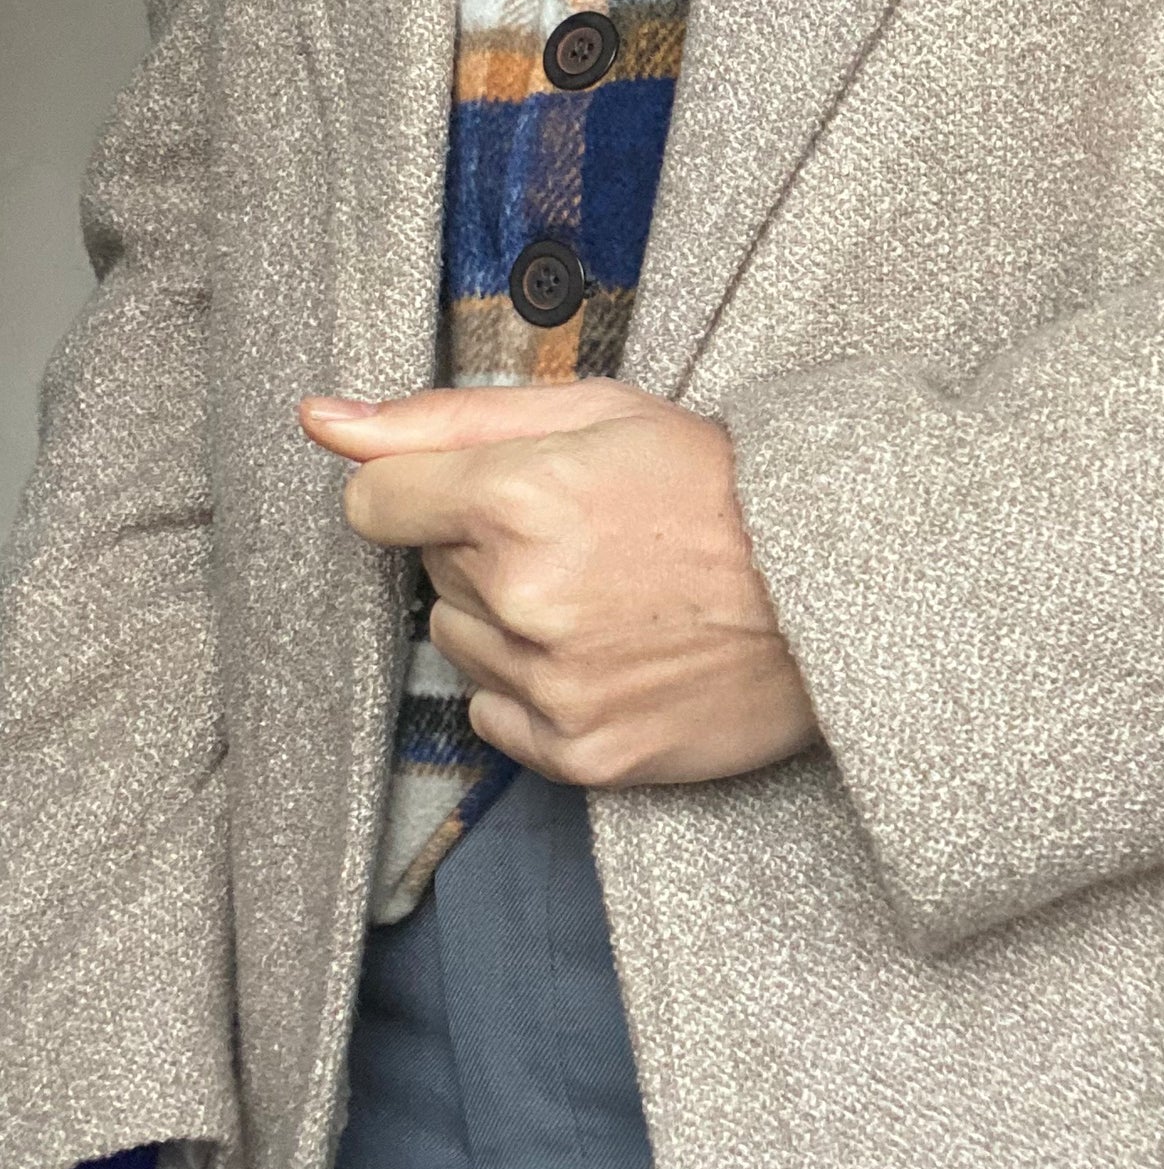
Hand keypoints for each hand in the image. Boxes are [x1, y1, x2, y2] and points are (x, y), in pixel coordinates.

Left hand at [299, 381, 818, 789]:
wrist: (839, 588)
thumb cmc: (722, 488)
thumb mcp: (595, 414)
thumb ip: (445, 418)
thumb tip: (320, 421)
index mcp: (520, 498)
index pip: (375, 503)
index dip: (427, 491)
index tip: (484, 493)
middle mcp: (524, 598)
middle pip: (430, 570)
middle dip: (487, 548)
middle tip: (587, 536)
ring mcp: (553, 685)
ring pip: (460, 643)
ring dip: (509, 620)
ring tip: (606, 595)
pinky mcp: (583, 753)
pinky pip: (496, 717)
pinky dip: (537, 688)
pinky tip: (610, 652)